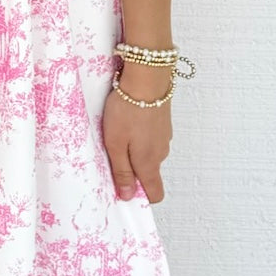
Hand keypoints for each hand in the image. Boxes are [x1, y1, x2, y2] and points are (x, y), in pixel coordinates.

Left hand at [100, 62, 173, 202]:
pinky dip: (140, 133)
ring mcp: (164, 137)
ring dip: (134, 148)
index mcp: (149, 163)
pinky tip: (128, 120)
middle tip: (111, 151)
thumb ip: (122, 172)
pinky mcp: (163, 122)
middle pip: (148, 172)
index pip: (155, 193)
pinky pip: (151, 136)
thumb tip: (127, 197)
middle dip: (131, 168)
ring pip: (148, 152)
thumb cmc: (127, 111)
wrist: (147, 78)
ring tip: (117, 131)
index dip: (140, 195)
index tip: (123, 187)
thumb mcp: (116, 144)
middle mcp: (160, 153)